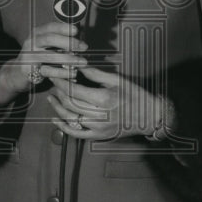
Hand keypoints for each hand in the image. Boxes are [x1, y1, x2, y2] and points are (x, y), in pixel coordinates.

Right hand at [0, 21, 87, 105]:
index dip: (63, 27)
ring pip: (49, 56)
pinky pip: (48, 71)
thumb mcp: (46, 46)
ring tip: (82, 62)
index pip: (50, 27)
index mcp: (36, 34)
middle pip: (49, 39)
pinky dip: (62, 72)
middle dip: (68, 42)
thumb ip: (60, 42)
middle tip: (83, 47)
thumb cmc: (38, 58)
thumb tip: (80, 41)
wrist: (17, 73)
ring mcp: (29, 57)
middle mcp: (31, 43)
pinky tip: (73, 73)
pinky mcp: (29, 70)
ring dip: (68, 59)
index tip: (77, 30)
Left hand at [42, 64, 168, 140]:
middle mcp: (99, 115)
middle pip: (69, 103)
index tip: (54, 74)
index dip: (61, 82)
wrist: (150, 116)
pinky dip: (63, 127)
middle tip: (53, 84)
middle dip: (58, 92)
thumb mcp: (117, 80)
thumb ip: (95, 74)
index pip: (74, 90)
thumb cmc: (135, 95)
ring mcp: (98, 128)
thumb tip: (78, 64)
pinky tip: (55, 119)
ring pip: (70, 118)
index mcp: (103, 99)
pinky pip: (76, 134)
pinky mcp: (99, 136)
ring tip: (51, 98)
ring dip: (57, 108)